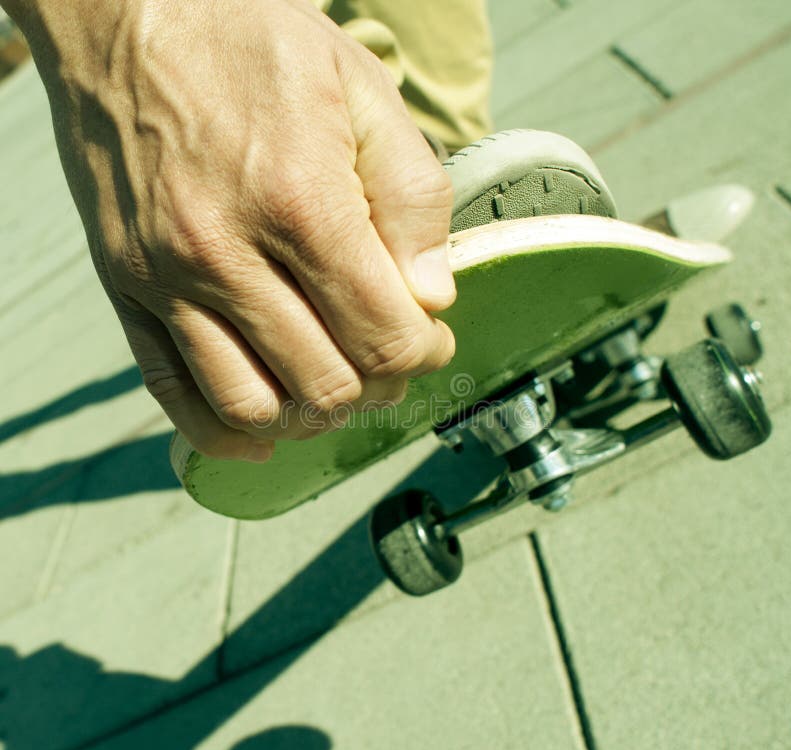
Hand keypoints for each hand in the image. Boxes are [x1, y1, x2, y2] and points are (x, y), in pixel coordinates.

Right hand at [15, 0, 455, 460]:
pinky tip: (267, 432)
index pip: (385, 335)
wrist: (126, 13)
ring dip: (314, 415)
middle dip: (379, 387)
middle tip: (390, 358)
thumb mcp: (363, 91)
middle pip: (328, 384)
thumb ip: (413, 197)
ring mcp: (167, 279)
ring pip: (255, 405)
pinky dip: (226, 433)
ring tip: (337, 384)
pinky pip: (173, 394)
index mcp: (301, 202)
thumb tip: (432, 297)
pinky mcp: (128, 291)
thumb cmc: (251, 45)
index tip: (430, 338)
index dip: (424, 353)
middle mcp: (226, 252)